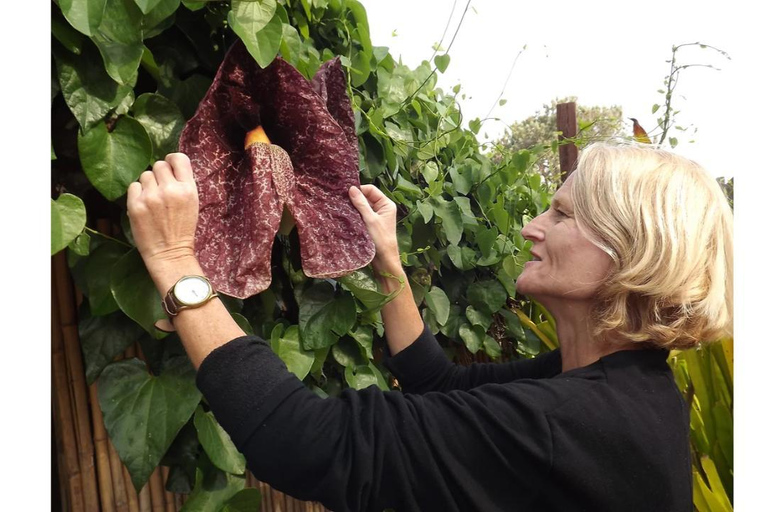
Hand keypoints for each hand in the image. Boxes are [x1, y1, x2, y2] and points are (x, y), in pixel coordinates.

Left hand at [126, 153, 199, 270]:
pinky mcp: (136, 204)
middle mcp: (170, 189)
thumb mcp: (192, 204)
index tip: (169, 166)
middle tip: (160, 189)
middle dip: (159, 175)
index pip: (178, 158)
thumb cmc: (182, 229)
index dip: (172, 160)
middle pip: (159, 165)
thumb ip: (183, 184)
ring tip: (153, 200)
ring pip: (145, 175)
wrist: (170, 253)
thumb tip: (169, 166)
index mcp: (188, 189)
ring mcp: (152, 196)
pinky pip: (133, 186)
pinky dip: (137, 193)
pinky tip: (144, 205)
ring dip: (148, 184)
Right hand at [349, 184, 400, 273]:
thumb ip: (361, 203)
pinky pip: (361, 215)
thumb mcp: (370, 219)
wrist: (384, 259)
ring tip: (343, 208)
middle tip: (342, 201)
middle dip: (355, 199)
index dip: (360, 190)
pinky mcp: (370, 224)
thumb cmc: (380, 239)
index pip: (371, 190)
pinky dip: (355, 215)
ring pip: (363, 207)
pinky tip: (346, 216)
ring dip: (354, 208)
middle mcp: (382, 208)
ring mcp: (376, 217)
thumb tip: (351, 188)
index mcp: (387, 204)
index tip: (346, 193)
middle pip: (366, 197)